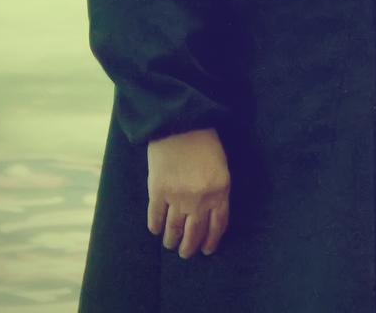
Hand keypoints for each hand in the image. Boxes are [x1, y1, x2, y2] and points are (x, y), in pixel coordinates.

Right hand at [147, 128, 230, 256]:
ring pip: (174, 228)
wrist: (179, 122)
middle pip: (195, 232)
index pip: (217, 226)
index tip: (206, 250)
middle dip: (189, 247)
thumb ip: (217, 190)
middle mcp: (199, 200)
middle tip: (186, 253)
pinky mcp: (157, 191)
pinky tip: (155, 230)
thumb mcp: (221, 166)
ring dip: (172, 240)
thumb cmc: (204, 140)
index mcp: (220, 192)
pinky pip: (155, 216)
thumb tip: (208, 212)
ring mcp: (177, 197)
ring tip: (170, 245)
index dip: (211, 241)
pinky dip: (155, 226)